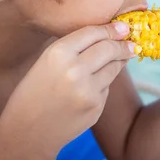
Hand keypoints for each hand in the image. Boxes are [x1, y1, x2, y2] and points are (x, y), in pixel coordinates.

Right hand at [0, 22, 137, 159]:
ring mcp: (88, 91)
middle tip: (132, 44)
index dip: (112, 29)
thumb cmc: (35, 91)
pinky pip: (106, 88)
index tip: (124, 27)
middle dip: (123, 45)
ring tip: (117, 60)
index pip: (93, 32)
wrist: (27, 132)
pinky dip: (102, 85)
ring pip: (113, 68)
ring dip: (117, 63)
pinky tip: (88, 91)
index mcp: (58, 53)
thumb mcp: (47, 61)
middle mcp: (74, 70)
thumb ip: (75, 47)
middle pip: (109, 49)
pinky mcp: (96, 107)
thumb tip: (112, 33)